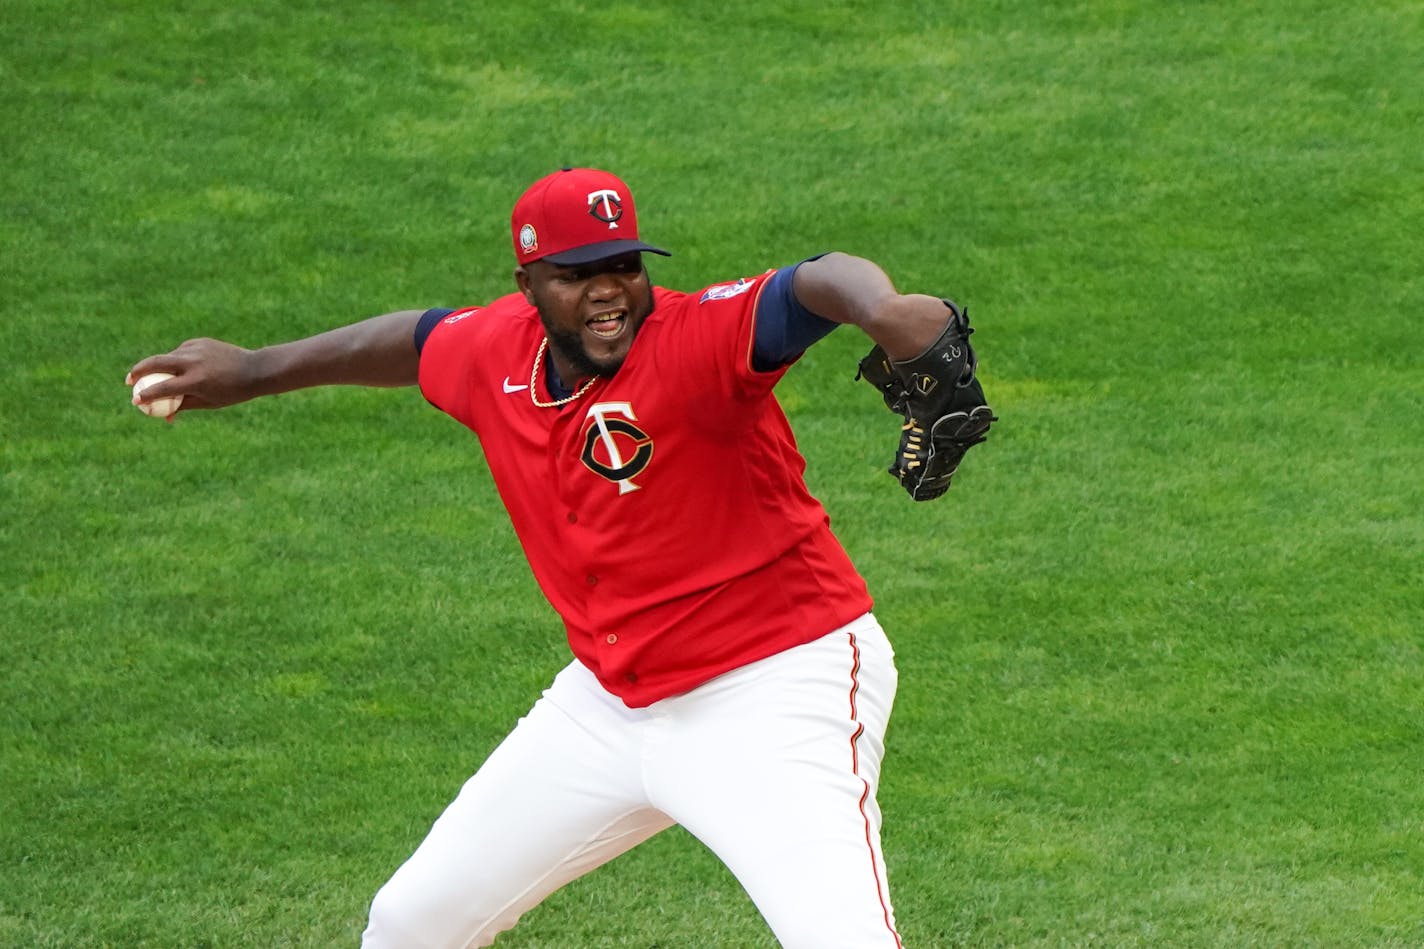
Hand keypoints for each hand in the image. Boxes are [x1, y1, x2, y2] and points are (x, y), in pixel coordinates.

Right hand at [126, 338, 259, 413]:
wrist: (255, 369)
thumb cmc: (231, 392)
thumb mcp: (208, 403)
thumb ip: (183, 405)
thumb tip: (164, 415)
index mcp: (196, 380)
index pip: (162, 387)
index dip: (146, 395)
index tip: (135, 400)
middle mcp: (193, 362)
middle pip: (155, 362)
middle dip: (137, 370)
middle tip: (129, 380)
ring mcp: (196, 348)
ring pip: (168, 357)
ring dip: (161, 368)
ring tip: (173, 379)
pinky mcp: (199, 341)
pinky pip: (181, 352)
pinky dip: (179, 361)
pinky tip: (191, 368)